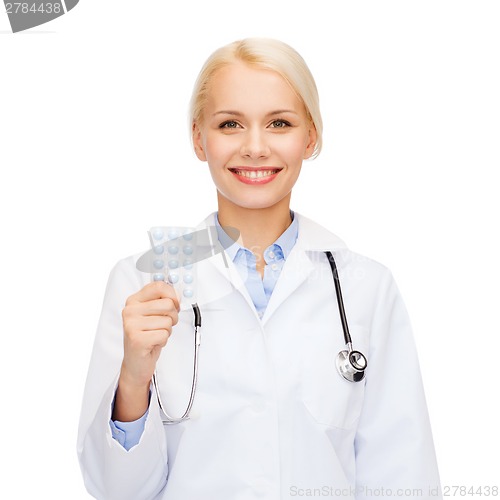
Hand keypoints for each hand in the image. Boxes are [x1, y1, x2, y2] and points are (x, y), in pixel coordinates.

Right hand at [113, 281, 178, 421]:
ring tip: (155, 335)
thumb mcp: (152, 314)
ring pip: (168, 320)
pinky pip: (164, 334)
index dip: (173, 294)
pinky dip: (164, 340)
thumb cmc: (147, 336)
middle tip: (163, 325)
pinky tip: (153, 343)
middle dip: (172, 316)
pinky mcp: (137, 339)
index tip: (175, 303)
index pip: (159, 286)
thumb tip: (178, 294)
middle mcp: (130, 310)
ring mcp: (131, 325)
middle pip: (168, 304)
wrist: (136, 363)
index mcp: (134, 300)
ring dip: (167, 330)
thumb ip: (162, 301)